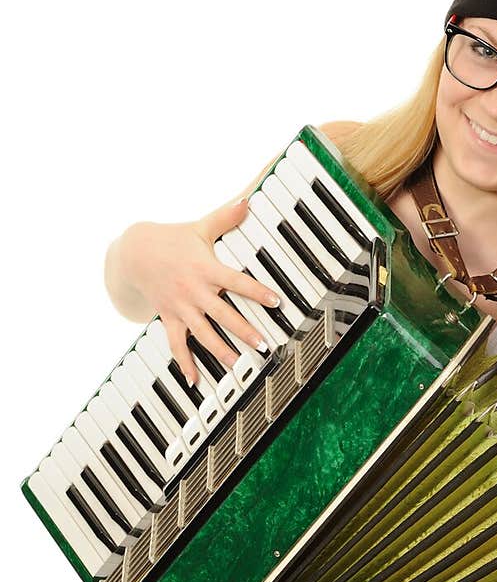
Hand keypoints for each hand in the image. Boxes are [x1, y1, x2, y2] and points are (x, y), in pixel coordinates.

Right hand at [119, 199, 281, 384]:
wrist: (134, 253)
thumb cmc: (172, 240)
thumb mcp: (199, 227)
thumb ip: (225, 217)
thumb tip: (247, 200)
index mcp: (205, 269)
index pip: (236, 282)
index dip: (257, 291)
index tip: (276, 302)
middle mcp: (194, 292)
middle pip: (222, 314)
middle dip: (244, 330)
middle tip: (264, 344)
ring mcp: (181, 308)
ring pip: (203, 334)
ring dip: (220, 350)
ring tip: (238, 365)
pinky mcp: (169, 318)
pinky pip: (177, 345)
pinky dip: (184, 363)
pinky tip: (194, 381)